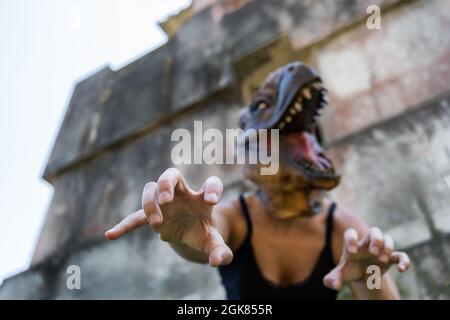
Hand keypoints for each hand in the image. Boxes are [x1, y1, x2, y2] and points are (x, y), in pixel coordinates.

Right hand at [105, 167, 232, 266]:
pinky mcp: (153, 217)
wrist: (190, 232)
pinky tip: (111, 235)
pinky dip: (125, 225)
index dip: (212, 188)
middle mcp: (182, 194)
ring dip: (150, 204)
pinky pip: (136, 217)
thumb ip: (221, 251)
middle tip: (166, 199)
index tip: (211, 200)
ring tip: (157, 224)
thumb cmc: (204, 232)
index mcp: (202, 199)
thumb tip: (218, 261)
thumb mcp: (214, 243)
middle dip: (166, 183)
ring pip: (151, 190)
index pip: (211, 184)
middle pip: (172, 174)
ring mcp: (165, 204)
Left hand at [323, 227, 410, 289]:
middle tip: (372, 252)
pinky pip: (400, 255)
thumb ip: (332, 279)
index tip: (352, 252)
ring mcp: (379, 250)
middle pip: (374, 231)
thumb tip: (335, 285)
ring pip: (388, 239)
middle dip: (375, 239)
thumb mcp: (339, 275)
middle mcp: (366, 244)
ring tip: (382, 260)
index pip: (350, 233)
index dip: (351, 239)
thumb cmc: (349, 270)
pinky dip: (404, 260)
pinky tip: (401, 269)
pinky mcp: (390, 259)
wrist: (362, 276)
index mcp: (352, 245)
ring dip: (387, 247)